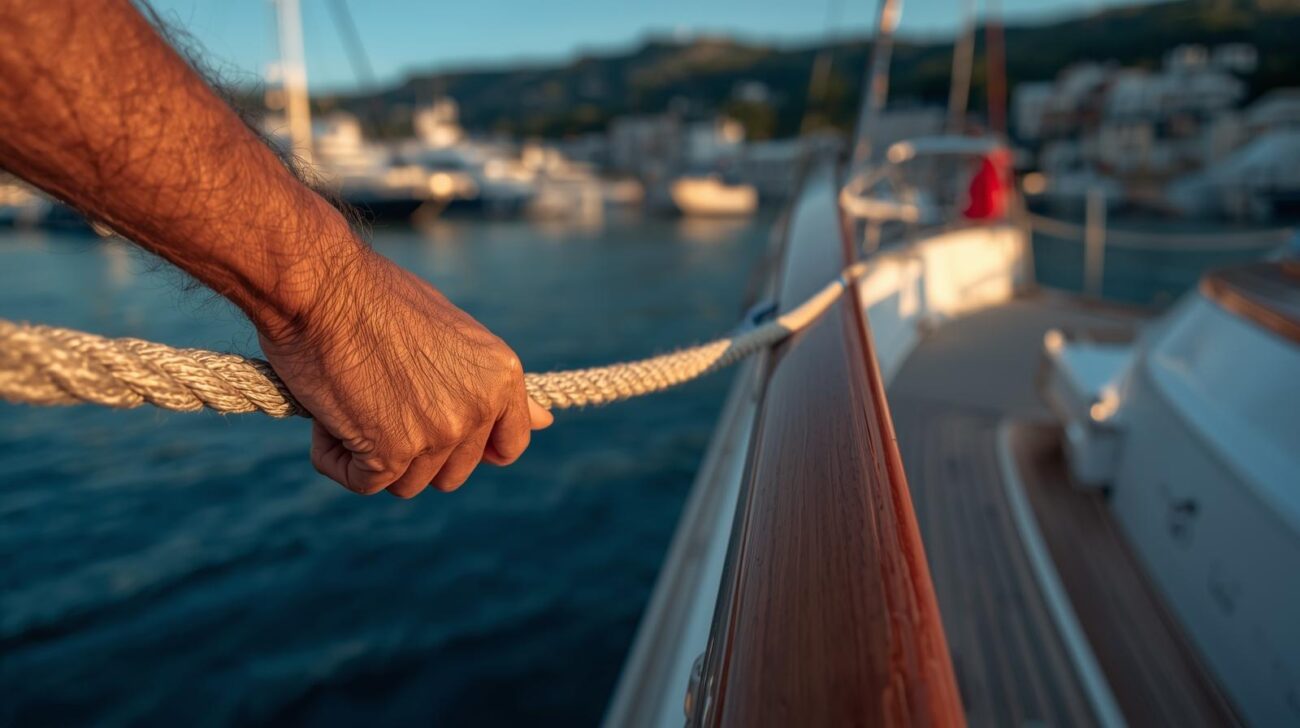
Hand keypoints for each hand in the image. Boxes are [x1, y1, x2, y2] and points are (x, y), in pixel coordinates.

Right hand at [258, 247, 551, 497]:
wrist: (321, 285)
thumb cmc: (375, 298)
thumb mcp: (456, 335)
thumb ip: (492, 384)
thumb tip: (548, 421)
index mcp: (503, 376)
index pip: (510, 446)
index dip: (472, 448)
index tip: (437, 432)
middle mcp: (479, 408)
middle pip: (452, 472)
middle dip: (413, 450)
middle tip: (378, 399)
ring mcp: (439, 434)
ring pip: (406, 483)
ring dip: (373, 455)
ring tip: (352, 398)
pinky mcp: (391, 454)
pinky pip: (363, 483)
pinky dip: (336, 458)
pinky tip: (327, 415)